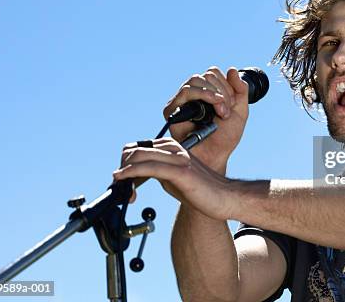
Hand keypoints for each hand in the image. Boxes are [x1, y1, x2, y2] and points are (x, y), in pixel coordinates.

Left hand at [114, 138, 235, 220]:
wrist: (223, 198)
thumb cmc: (200, 190)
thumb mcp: (173, 177)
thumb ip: (157, 171)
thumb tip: (135, 175)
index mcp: (171, 147)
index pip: (137, 148)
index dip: (125, 164)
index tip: (123, 183)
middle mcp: (173, 148)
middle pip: (134, 150)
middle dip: (122, 168)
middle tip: (121, 189)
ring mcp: (177, 158)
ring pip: (139, 156)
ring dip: (123, 172)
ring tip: (121, 190)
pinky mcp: (181, 171)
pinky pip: (149, 168)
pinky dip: (131, 173)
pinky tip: (123, 180)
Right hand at [163, 67, 248, 173]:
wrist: (214, 157)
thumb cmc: (225, 138)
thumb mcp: (240, 112)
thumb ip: (240, 90)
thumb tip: (232, 69)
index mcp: (208, 93)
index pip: (214, 74)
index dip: (226, 85)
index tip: (232, 105)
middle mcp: (194, 95)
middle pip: (207, 75)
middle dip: (222, 92)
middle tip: (226, 112)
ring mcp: (182, 101)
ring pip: (195, 80)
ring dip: (213, 93)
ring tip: (221, 111)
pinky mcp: (173, 110)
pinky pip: (186, 92)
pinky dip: (202, 95)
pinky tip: (212, 106)